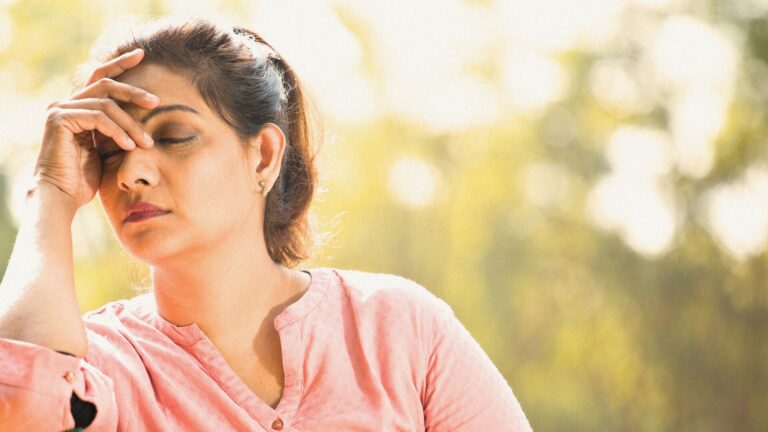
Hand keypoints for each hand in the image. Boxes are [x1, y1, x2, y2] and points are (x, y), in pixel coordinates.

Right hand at [32, 48, 157, 209]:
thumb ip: (118, 129)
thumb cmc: (85, 179)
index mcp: (79, 108)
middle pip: (106, 84)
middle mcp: (67, 104)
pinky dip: (118, 131)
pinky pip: (98, 117)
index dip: (121, 63)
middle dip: (133, 91)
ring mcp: (61, 109)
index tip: (142, 54)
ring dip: (131, 124)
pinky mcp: (59, 119)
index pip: (101, 79)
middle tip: (155, 102)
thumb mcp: (108, 149)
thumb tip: (144, 118)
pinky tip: (129, 146)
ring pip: (106, 104)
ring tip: (147, 142)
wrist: (63, 197)